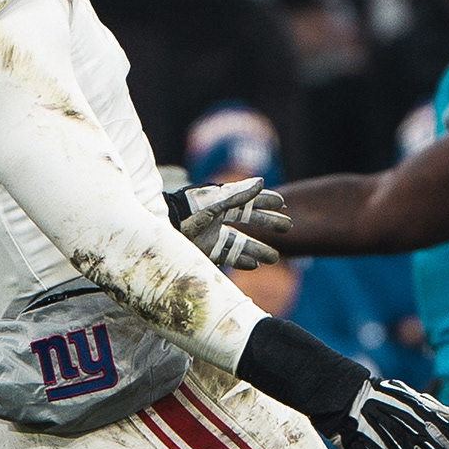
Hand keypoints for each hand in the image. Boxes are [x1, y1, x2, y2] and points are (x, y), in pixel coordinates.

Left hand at [168, 175, 291, 270]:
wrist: (161, 231)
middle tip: (287, 227)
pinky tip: (254, 266)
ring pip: (240, 243)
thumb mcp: (214, 204)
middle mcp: (217, 218)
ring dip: (258, 249)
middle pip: (248, 220)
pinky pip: (227, 257)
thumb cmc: (186, 214)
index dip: (264, 201)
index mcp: (219, 202)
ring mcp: (211, 236)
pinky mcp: (205, 252)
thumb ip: (238, 195)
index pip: (247, 200)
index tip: (282, 204)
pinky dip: (240, 261)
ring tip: (274, 258)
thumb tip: (262, 182)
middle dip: (268, 223)